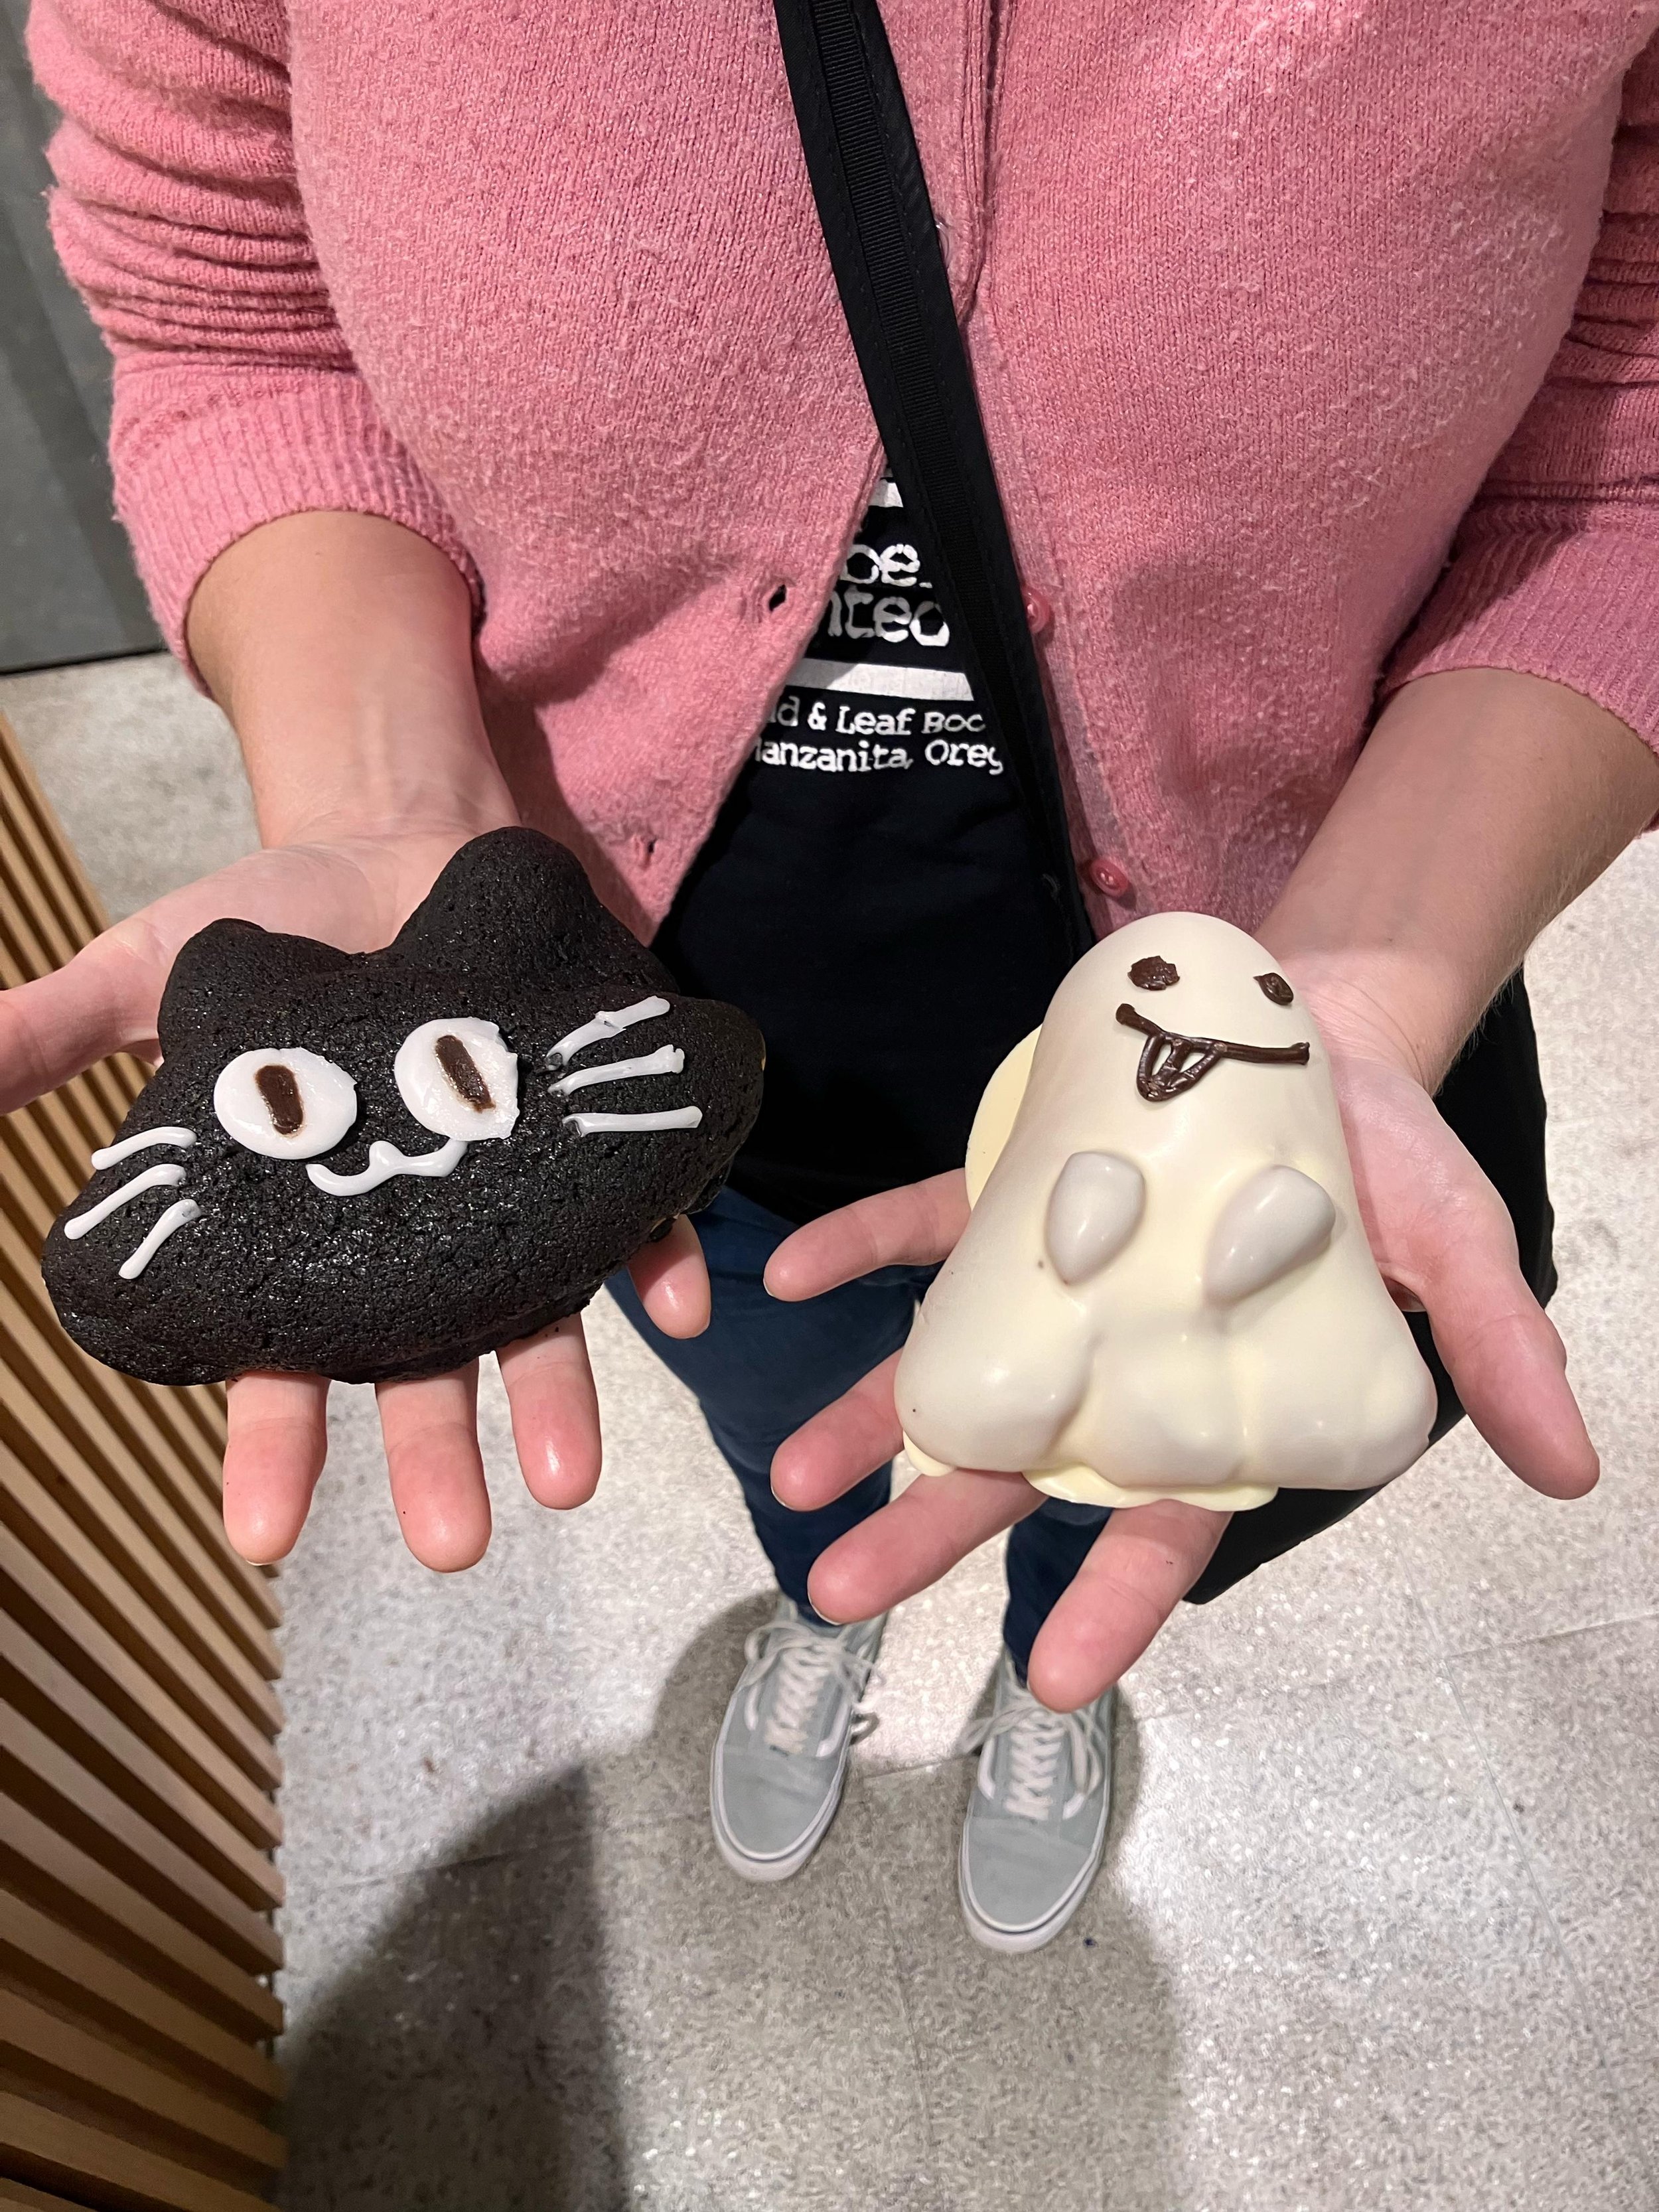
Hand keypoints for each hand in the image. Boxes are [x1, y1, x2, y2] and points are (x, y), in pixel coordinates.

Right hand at [5, 829, 709, 1569]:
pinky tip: (679, 1304)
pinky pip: (639, 1212)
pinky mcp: (592, 1136)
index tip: (264, 1534)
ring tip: (569, 1479)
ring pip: (538, 1320)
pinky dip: (661, 1258)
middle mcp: (418, 1240)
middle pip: (424, 1370)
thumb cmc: (279, 922)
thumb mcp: (154, 971)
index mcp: (308, 1232)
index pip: (284, 1362)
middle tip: (451, 1543)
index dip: (272, 1447)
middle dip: (434, 1457)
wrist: (406, 841)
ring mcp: (512, 1197)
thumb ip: (63, 1031)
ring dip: (557, 1398)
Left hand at [762, 992, 1597, 1712]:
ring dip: (870, 1416)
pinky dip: (855, 1249)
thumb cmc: (1387, 1157)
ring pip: (949, 1366)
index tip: (1048, 1678)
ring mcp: (1049, 1277)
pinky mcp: (1004, 1190)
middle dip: (932, 1531)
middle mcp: (1113, 1360)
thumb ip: (1497, 1353)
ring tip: (794, 1476)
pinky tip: (790, 1275)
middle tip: (842, 1592)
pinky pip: (917, 1226)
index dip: (1110, 1603)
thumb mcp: (1459, 1246)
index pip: (1160, 1524)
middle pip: (1017, 1467)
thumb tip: (1572, 1473)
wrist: (1318, 1029)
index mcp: (1214, 1401)